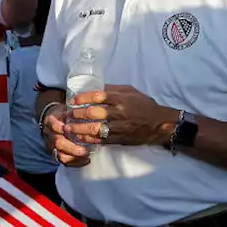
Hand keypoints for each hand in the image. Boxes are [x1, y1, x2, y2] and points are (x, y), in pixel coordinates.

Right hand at [42, 109, 93, 168]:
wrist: (52, 121)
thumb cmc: (63, 115)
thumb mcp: (66, 110)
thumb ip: (74, 113)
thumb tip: (90, 115)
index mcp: (51, 122)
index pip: (54, 126)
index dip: (61, 128)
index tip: (70, 129)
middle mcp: (50, 135)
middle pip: (58, 143)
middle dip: (72, 148)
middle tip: (85, 151)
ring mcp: (52, 146)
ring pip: (60, 155)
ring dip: (74, 157)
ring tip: (87, 157)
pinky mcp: (56, 153)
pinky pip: (64, 162)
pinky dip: (76, 162)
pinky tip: (86, 160)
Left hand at [62, 86, 176, 147]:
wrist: (159, 124)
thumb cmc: (144, 105)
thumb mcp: (130, 92)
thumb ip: (113, 89)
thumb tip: (94, 86)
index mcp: (121, 99)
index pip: (98, 96)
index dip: (83, 98)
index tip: (73, 100)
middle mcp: (119, 113)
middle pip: (94, 113)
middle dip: (77, 114)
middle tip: (67, 114)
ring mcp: (119, 128)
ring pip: (95, 129)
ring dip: (79, 128)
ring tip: (69, 127)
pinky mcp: (119, 139)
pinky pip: (101, 140)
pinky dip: (88, 139)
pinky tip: (79, 137)